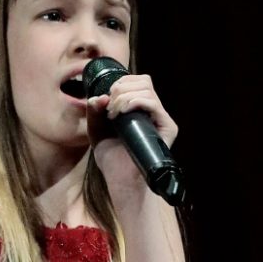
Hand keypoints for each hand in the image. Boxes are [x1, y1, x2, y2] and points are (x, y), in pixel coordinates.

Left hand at [87, 72, 178, 196]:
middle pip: (143, 80)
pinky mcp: (168, 128)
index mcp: (140, 108)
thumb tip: (100, 96)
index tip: (106, 100)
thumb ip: (94, 111)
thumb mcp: (96, 130)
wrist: (121, 180)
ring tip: (113, 115)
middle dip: (120, 89)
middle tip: (109, 109)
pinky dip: (134, 102)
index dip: (120, 82)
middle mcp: (153, 111)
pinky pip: (153, 103)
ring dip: (124, 97)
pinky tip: (121, 113)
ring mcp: (161, 119)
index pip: (138, 80)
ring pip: (147, 89)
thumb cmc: (112, 159)